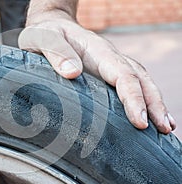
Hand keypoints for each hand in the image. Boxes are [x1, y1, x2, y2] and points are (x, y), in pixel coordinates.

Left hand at [19, 11, 175, 133]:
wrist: (50, 27)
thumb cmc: (45, 35)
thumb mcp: (43, 39)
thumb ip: (57, 53)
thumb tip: (74, 73)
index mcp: (97, 51)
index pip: (123, 74)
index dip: (133, 97)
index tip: (140, 121)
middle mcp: (110, 58)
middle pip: (139, 79)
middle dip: (153, 104)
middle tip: (163, 129)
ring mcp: (110, 66)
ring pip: (140, 82)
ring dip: (154, 104)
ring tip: (165, 128)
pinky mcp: (106, 75)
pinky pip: (130, 86)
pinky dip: (143, 101)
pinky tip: (148, 117)